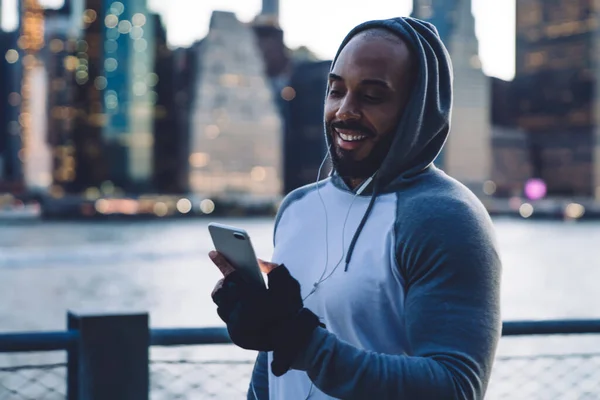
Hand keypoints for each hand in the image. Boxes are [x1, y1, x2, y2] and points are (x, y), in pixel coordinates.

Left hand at [209, 251, 323, 375]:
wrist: (296, 343)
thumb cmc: (293, 310)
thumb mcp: (289, 284)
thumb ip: (273, 268)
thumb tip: (257, 262)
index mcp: (252, 301)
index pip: (231, 276)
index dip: (222, 262)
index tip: (213, 252)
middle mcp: (240, 316)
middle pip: (221, 292)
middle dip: (224, 281)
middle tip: (229, 272)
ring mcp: (236, 328)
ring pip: (221, 305)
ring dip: (226, 295)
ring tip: (231, 285)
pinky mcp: (236, 337)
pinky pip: (226, 318)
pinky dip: (230, 308)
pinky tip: (236, 301)